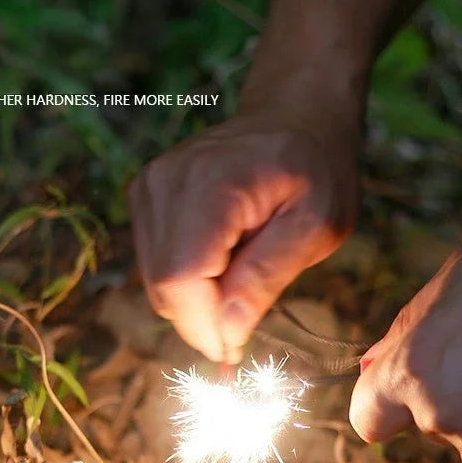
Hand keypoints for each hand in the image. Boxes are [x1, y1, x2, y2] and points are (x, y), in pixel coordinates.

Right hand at [128, 112, 359, 362]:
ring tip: (241, 269)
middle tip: (249, 309)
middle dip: (203, 318)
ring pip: (155, 282)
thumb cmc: (316, 170)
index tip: (239, 347)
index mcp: (211, 186)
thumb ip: (267, 278)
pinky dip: (187, 279)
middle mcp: (165, 182)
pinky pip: (154, 264)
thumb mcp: (318, 226)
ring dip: (197, 298)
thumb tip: (227, 335)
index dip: (205, 327)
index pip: (180, 280)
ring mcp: (148, 186)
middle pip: (162, 287)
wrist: (294, 115)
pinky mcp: (144, 194)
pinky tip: (222, 256)